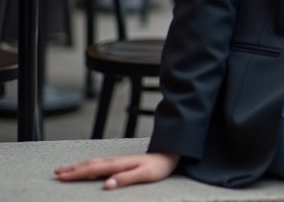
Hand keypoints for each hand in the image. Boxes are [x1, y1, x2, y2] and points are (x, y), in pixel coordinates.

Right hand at [55, 152, 179, 188]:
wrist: (170, 155)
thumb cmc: (159, 167)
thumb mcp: (145, 175)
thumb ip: (126, 179)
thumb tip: (106, 184)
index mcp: (119, 164)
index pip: (94, 169)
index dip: (77, 173)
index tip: (62, 177)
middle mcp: (116, 160)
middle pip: (90, 164)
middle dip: (72, 169)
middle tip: (56, 173)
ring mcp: (117, 160)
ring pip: (93, 162)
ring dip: (78, 165)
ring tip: (64, 169)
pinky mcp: (120, 162)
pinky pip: (99, 163)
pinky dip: (87, 165)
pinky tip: (85, 167)